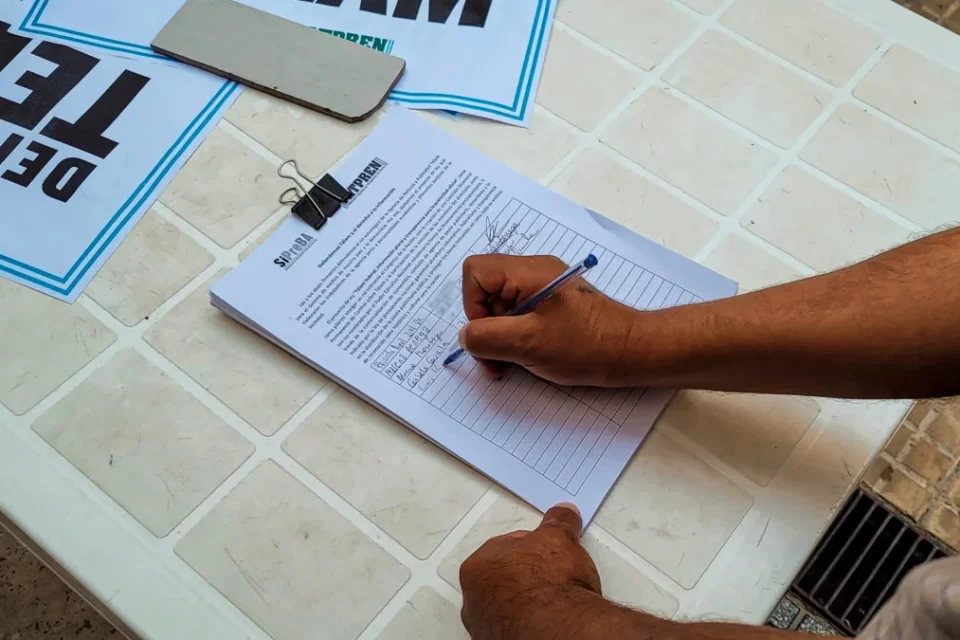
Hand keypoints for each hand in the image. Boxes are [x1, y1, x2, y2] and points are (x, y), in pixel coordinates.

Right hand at [459, 255, 641, 385]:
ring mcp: (545, 289)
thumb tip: (465, 335)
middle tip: (497, 361)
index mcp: (529, 272)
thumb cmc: (586, 345)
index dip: (472, 305)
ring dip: (500, 337)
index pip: (476, 272)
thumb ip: (487, 337)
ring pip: (501, 307)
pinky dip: (516, 338)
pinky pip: (520, 316)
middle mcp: (535, 274)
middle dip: (485, 327)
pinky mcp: (554, 307)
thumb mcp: (528, 344)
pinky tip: (527, 358)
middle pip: (486, 291)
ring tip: (514, 364)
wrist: (634, 352)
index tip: (489, 335)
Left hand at [459, 503, 602, 639]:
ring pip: (507, 607)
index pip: (504, 549)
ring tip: (555, 602)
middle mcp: (473, 600)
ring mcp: (485, 628)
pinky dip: (528, 625)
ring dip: (526, 602)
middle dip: (526, 574)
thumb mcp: (559, 538)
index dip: (532, 548)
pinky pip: (515, 629)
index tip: (550, 553)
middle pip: (503, 578)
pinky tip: (549, 621)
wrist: (559, 629)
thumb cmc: (550, 582)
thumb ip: (558, 522)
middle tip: (553, 576)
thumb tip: (563, 512)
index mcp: (478, 567)